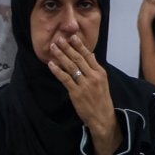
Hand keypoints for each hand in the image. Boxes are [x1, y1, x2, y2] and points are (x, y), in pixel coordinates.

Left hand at [48, 33, 117, 147]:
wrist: (102, 117)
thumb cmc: (102, 100)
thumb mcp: (103, 82)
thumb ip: (95, 68)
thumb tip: (91, 54)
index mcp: (100, 72)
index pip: (88, 55)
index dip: (79, 45)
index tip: (72, 36)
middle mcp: (93, 76)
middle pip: (78, 58)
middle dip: (67, 47)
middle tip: (59, 38)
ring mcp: (84, 85)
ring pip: (70, 66)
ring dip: (60, 55)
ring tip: (53, 47)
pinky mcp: (76, 93)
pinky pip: (65, 79)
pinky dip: (57, 70)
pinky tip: (51, 64)